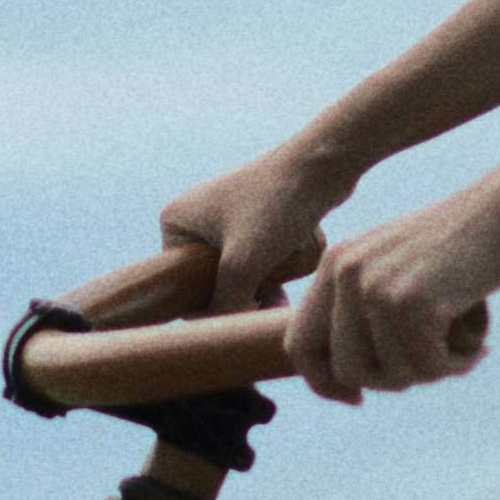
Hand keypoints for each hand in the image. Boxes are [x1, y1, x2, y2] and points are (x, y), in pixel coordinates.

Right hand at [161, 140, 364, 301]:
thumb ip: (225, 304)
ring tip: (284, 288)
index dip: (208, 306)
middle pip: (212, 283)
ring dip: (263, 286)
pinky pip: (259, 260)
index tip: (240, 313)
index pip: (181, 285)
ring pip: (240, 275)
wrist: (323, 165)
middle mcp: (195, 219)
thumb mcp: (244, 263)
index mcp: (175, 223)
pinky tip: (294, 268)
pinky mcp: (256, 221)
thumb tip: (220, 335)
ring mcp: (227, 220)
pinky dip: (276, 269)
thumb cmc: (277, 205)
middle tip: (270, 301)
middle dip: (242, 296)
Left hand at [288, 182, 499, 400]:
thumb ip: (360, 312)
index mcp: (333, 264)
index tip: (357, 398)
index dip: (324, 383)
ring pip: (391, 374)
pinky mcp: (414, 303)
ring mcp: (377, 287)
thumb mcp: (393, 268)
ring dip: (431, 371)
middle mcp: (346, 273)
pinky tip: (476, 346)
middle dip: (390, 381)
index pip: (299, 344)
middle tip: (430, 366)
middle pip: (346, 370)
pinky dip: (455, 365)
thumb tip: (343, 381)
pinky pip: (427, 367)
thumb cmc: (458, 248)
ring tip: (461, 348)